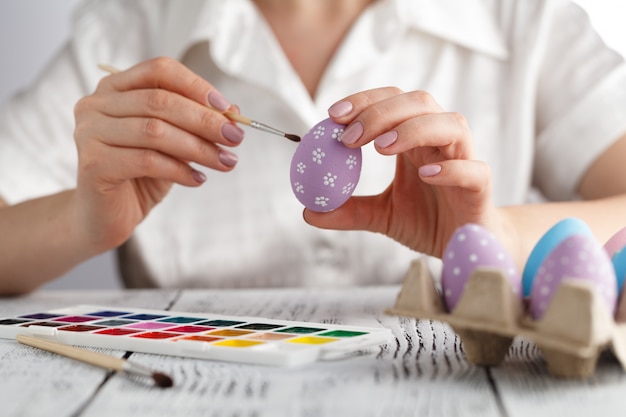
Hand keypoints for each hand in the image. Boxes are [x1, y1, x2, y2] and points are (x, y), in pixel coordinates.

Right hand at [72, 57, 243, 251]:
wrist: (105, 216)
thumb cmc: (140, 175)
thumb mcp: (173, 144)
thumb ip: (195, 124)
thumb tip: (233, 112)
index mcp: (115, 88)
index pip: (160, 70)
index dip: (197, 86)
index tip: (228, 109)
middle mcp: (96, 105)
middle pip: (160, 101)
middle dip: (205, 120)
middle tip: (235, 138)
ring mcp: (90, 133)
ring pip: (155, 131)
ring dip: (199, 147)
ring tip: (225, 162)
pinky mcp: (93, 164)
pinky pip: (146, 161)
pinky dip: (180, 170)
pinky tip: (198, 179)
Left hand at [304, 87, 513, 260]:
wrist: (465, 248)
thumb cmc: (427, 221)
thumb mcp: (381, 215)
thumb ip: (349, 210)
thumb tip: (308, 211)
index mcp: (415, 141)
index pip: (392, 102)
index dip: (364, 102)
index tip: (332, 116)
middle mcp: (440, 142)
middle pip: (419, 103)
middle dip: (381, 113)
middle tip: (349, 137)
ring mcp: (464, 161)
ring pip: (451, 125)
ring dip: (413, 129)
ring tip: (380, 149)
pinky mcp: (480, 189)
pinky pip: (473, 169)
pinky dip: (451, 168)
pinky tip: (425, 175)